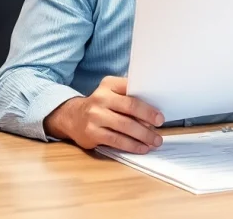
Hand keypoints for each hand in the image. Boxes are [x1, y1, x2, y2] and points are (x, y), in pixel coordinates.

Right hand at [44, 76, 164, 153]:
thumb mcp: (111, 92)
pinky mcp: (92, 133)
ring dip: (143, 135)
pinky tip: (141, 148)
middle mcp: (100, 98)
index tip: (160, 115)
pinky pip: (116, 140)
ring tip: (154, 141)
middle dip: (148, 119)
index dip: (148, 105)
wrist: (71, 117)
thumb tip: (153, 113)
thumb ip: (129, 96)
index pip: (132, 91)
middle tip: (160, 126)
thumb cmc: (100, 105)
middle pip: (130, 108)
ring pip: (125, 126)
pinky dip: (132, 145)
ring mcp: (95, 116)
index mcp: (109, 84)